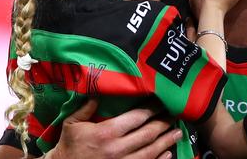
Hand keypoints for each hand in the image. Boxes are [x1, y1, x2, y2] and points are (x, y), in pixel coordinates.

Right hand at [47, 99, 182, 158]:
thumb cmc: (69, 146)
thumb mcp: (73, 124)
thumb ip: (86, 108)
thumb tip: (99, 94)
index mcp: (106, 132)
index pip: (137, 118)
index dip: (152, 109)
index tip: (161, 102)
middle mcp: (117, 148)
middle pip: (148, 134)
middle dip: (164, 123)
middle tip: (175, 115)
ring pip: (151, 151)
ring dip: (166, 141)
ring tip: (177, 133)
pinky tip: (168, 153)